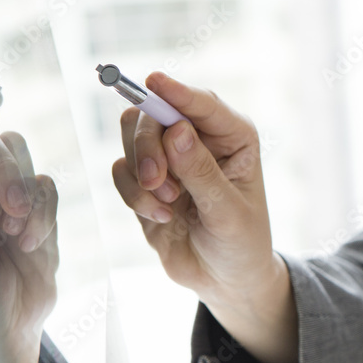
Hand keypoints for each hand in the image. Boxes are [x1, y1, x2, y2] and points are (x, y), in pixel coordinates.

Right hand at [111, 72, 296, 362]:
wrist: (224, 280)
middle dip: (148, 147)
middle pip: (154, 114)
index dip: (177, 92)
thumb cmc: (241, 243)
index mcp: (234, 137)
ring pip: (131, 138)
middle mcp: (200, 139)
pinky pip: (121, 170)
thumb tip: (177, 130)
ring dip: (141, 175)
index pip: (202, 103)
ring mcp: (171, 158)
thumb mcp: (228, 212)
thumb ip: (202, 173)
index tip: (154, 81)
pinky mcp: (147, 180)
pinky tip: (160, 218)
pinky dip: (133, 195)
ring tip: (166, 207)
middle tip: (158, 183)